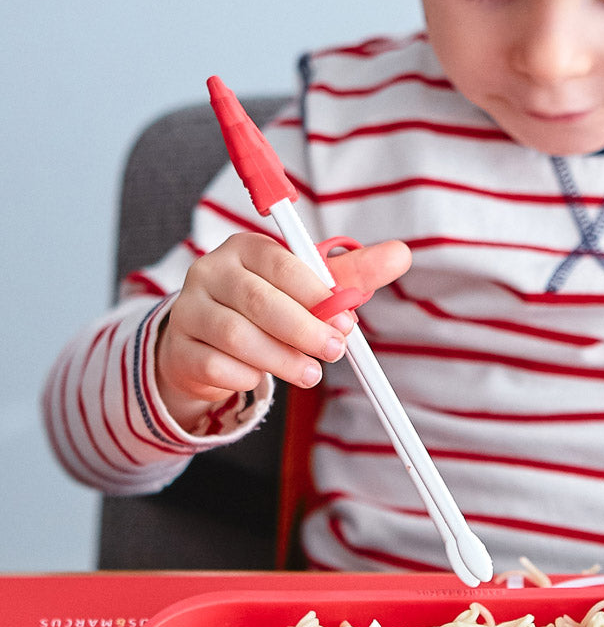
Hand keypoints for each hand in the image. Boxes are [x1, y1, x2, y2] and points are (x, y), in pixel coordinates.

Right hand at [155, 233, 411, 430]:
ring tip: (310, 373)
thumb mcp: (309, 289)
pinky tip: (262, 378)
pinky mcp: (179, 348)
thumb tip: (401, 254)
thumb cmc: (268, 308)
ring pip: (237, 336)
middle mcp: (211, 271)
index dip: (318, 295)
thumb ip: (352, 275)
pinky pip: (217, 366)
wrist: (209, 344)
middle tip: (334, 352)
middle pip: (259, 301)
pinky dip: (247, 376)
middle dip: (305, 331)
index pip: (282, 264)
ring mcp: (189, 309)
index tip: (347, 323)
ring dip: (282, 359)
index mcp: (246, 248)